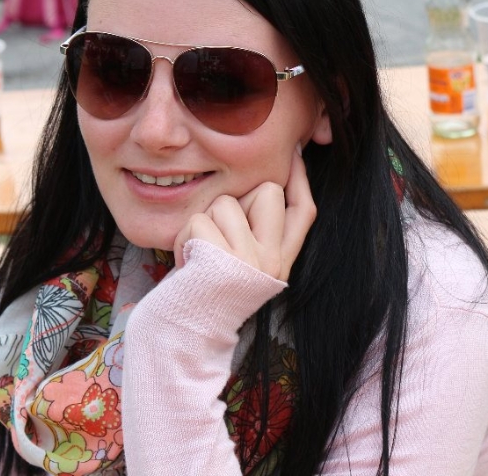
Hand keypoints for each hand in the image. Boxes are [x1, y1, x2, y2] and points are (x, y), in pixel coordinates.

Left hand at [173, 146, 315, 280]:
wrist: (183, 333)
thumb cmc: (203, 291)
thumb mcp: (237, 261)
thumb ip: (255, 230)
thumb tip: (262, 182)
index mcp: (280, 261)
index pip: (304, 210)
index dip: (301, 178)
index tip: (295, 154)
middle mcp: (272, 262)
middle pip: (267, 192)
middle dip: (235, 201)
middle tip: (217, 237)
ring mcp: (250, 263)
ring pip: (226, 203)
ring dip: (202, 222)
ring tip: (199, 254)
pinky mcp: (222, 263)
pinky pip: (199, 221)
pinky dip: (185, 237)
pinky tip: (188, 262)